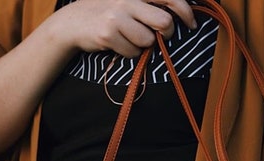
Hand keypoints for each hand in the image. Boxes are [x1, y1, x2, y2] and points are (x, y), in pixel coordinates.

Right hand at [54, 0, 196, 57]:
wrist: (72, 22)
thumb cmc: (106, 11)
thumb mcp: (127, 0)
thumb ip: (148, 4)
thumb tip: (179, 14)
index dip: (185, 11)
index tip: (191, 23)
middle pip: (164, 22)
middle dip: (166, 34)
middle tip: (161, 37)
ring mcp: (117, 15)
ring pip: (148, 40)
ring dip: (143, 45)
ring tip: (130, 38)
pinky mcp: (108, 33)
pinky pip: (132, 52)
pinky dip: (129, 53)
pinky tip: (118, 44)